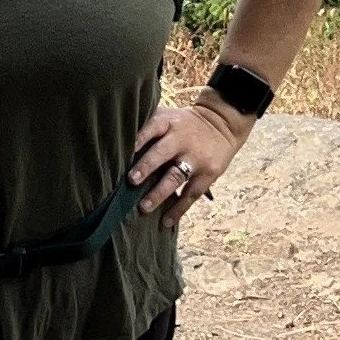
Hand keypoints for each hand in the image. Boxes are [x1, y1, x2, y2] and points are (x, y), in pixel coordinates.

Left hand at [129, 96, 248, 220]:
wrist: (223, 125)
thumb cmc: (184, 124)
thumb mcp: (169, 117)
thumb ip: (148, 127)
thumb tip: (116, 141)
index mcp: (169, 123)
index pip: (152, 127)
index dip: (140, 138)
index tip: (126, 149)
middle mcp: (182, 139)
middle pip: (162, 153)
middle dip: (147, 166)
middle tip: (132, 180)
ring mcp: (196, 158)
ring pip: (176, 177)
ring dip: (159, 193)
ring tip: (144, 207)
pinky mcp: (208, 174)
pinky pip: (191, 194)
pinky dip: (178, 209)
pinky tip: (166, 221)